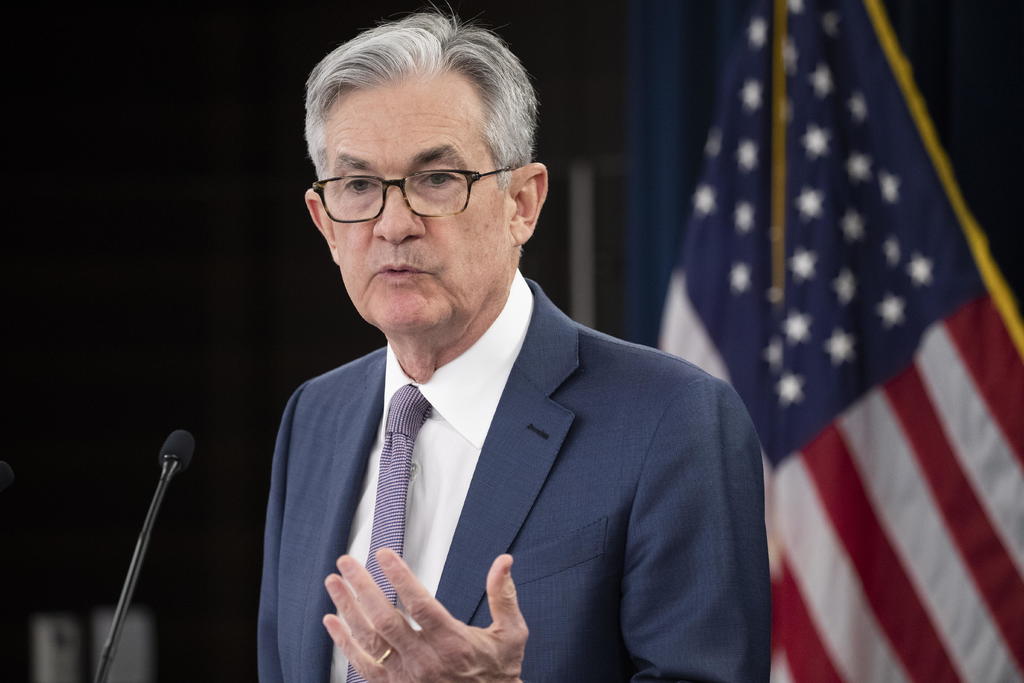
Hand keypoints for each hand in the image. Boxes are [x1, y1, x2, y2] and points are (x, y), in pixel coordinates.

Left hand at [323, 548, 527, 681]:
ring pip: (369, 640)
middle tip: (347, 562)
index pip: (419, 604)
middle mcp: (425, 661)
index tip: (383, 554)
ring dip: (347, 608)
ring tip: (333, 582)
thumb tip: (504, 561)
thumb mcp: (511, 634)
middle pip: (385, 619)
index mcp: (453, 643)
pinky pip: (362, 665)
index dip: (399, 577)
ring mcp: (406, 677)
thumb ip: (503, 596)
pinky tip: (332, 621)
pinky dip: (344, 642)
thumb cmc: (498, 672)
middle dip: (362, 587)